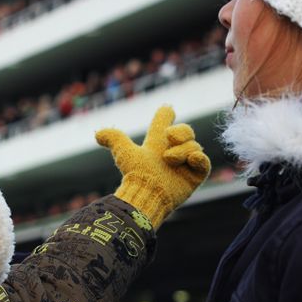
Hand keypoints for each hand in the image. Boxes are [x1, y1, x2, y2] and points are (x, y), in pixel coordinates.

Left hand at [96, 105, 210, 227]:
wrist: (146, 193)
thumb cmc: (135, 174)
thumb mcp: (124, 153)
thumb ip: (114, 138)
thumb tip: (97, 133)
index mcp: (157, 144)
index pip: (164, 123)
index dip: (166, 115)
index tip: (167, 109)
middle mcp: (172, 151)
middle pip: (185, 130)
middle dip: (180, 130)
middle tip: (169, 137)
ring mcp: (185, 164)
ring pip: (194, 146)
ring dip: (183, 150)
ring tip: (169, 159)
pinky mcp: (194, 176)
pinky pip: (204, 162)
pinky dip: (200, 159)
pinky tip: (192, 159)